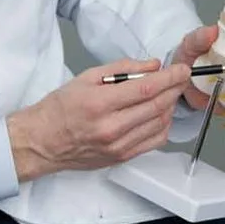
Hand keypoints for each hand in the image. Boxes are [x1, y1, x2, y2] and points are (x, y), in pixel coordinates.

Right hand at [7, 58, 190, 180]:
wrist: (42, 142)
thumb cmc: (60, 109)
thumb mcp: (86, 78)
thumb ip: (123, 69)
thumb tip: (153, 65)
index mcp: (100, 104)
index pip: (147, 88)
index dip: (170, 77)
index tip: (182, 69)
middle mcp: (111, 128)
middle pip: (158, 106)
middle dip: (175, 89)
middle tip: (180, 78)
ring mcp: (118, 146)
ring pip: (160, 123)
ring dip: (171, 106)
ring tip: (168, 93)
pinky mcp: (121, 157)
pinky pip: (155, 141)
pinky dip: (164, 125)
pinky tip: (159, 114)